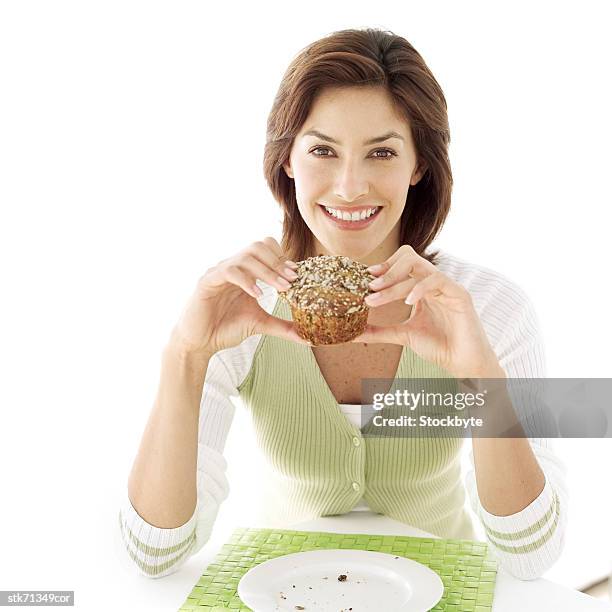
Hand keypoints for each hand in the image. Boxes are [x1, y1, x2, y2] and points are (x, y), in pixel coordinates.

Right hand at [171, 237, 308, 356]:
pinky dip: (246, 281)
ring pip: (245, 256)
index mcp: (246, 271)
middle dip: (278, 262)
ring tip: (281, 288)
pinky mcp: (207, 281)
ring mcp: (219, 271)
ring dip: (267, 271)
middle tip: (292, 281)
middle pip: (258, 246)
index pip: (266, 248)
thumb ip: (283, 327)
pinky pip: (229, 271)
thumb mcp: (261, 324)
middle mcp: (233, 266)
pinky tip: (258, 295)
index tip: (297, 276)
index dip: (283, 259)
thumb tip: (308, 337)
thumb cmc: (226, 328)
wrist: (200, 342)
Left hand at [352, 245, 502, 378]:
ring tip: (376, 297)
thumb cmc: (438, 347)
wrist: (462, 364)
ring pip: (419, 268)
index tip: (364, 279)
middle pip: (409, 258)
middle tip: (369, 287)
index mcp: (421, 288)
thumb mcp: (402, 335)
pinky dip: (419, 289)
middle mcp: (433, 283)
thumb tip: (352, 333)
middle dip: (386, 270)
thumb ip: (378, 331)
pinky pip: (437, 280)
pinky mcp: (459, 294)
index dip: (383, 267)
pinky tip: (407, 302)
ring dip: (394, 281)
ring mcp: (447, 286)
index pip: (401, 264)